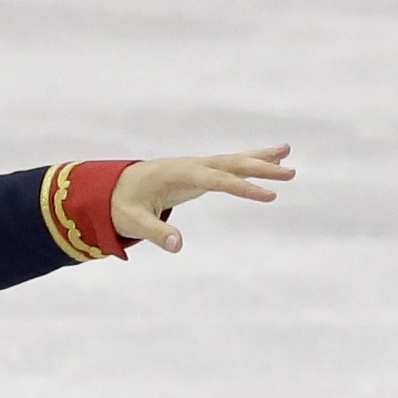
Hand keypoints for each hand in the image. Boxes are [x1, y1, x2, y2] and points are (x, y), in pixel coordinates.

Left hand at [111, 146, 289, 252]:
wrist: (108, 188)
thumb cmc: (120, 206)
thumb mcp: (132, 222)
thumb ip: (155, 232)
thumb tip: (178, 246)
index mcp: (175, 175)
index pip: (215, 180)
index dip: (242, 188)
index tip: (269, 196)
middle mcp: (189, 165)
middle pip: (229, 165)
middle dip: (259, 168)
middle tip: (290, 173)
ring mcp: (194, 166)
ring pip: (231, 160)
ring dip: (260, 158)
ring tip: (288, 152)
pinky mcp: (198, 171)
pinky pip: (228, 165)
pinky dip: (249, 160)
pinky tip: (273, 156)